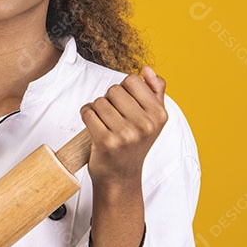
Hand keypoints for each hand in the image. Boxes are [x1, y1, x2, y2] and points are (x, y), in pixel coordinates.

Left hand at [80, 67, 168, 193]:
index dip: (124, 91)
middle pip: (114, 89)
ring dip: (96, 109)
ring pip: (99, 101)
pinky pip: (88, 112)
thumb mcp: (153, 119)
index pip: (132, 80)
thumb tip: (147, 69)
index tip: (125, 107)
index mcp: (159, 115)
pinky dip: (86, 116)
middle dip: (109, 100)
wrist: (121, 177)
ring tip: (104, 124)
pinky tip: (93, 127)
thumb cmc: (134, 145)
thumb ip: (155, 91)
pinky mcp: (106, 142)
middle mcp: (145, 125)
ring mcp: (126, 134)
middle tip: (113, 119)